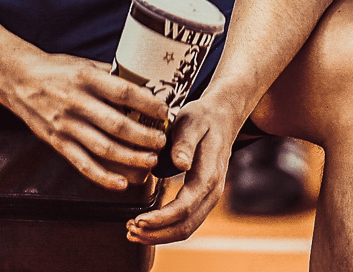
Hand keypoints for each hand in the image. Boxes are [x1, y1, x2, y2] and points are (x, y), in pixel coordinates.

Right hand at [2, 51, 170, 189]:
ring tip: (151, 160)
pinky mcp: (56, 142)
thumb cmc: (57, 70)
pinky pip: (82, 163)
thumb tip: (146, 85)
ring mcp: (65, 125)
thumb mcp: (85, 65)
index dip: (147, 104)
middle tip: (162, 141)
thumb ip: (111, 76)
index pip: (124, 92)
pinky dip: (103, 176)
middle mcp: (76, 102)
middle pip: (117, 125)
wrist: (18, 79)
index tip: (165, 111)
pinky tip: (121, 183)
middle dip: (145, 136)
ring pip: (104, 148)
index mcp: (86, 78)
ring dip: (131, 157)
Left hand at [126, 96, 241, 243]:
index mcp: (209, 175)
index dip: (161, 218)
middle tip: (129, 230)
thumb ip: (185, 143)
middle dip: (156, 234)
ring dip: (159, 235)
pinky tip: (146, 225)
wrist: (222, 118)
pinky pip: (186, 222)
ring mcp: (210, 198)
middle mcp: (213, 191)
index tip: (138, 219)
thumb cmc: (203, 119)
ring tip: (133, 232)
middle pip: (185, 226)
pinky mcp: (202, 199)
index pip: (185, 207)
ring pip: (186, 229)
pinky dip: (166, 229)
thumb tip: (180, 163)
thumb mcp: (191, 122)